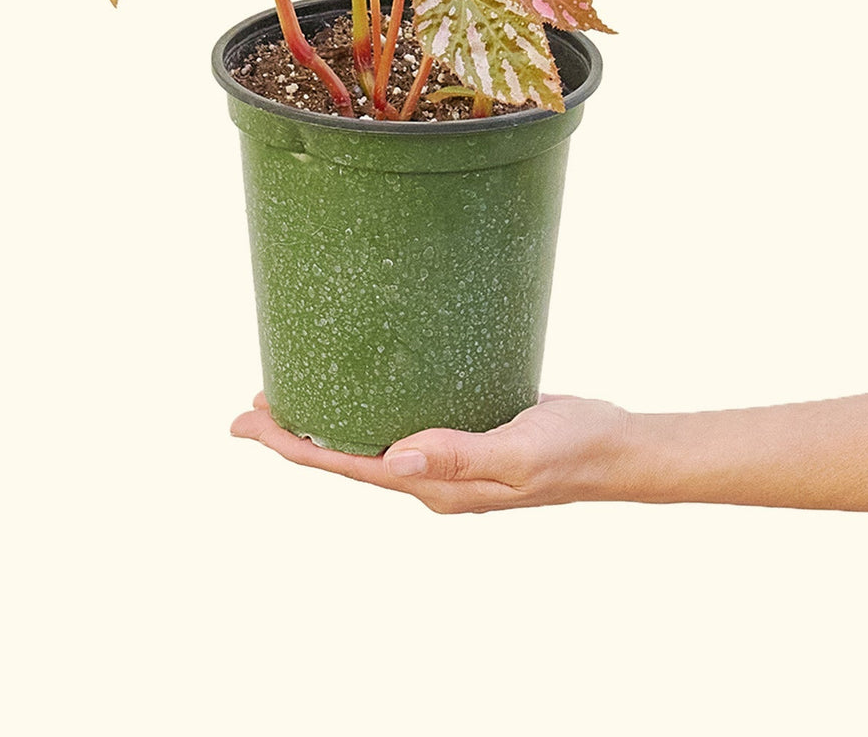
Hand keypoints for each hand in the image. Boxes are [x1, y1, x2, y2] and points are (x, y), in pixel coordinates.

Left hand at [230, 391, 633, 512]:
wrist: (618, 447)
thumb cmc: (573, 450)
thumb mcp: (519, 454)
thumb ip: (461, 456)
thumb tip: (396, 459)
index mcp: (436, 486)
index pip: (348, 466)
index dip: (294, 447)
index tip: (249, 425)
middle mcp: (433, 476)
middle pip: (348, 455)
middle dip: (296, 435)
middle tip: (252, 406)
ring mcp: (448, 456)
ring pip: (372, 438)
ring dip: (329, 419)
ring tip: (291, 396)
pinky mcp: (464, 429)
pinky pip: (404, 420)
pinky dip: (370, 403)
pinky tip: (365, 381)